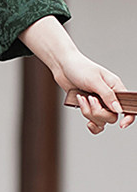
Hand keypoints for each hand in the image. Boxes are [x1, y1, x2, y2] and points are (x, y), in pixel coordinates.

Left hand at [18, 16, 132, 134]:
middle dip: (97, 112)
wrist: (62, 66)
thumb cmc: (80, 68)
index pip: (128, 106)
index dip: (128, 117)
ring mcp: (98, 103)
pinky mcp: (88, 107)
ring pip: (100, 120)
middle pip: (111, 117)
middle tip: (89, 98)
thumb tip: (119, 110)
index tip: (122, 125)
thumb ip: (107, 95)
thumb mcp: (94, 80)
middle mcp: (109, 97)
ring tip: (81, 98)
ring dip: (88, 113)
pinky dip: (90, 123)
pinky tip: (87, 121)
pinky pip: (94, 123)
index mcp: (116, 88)